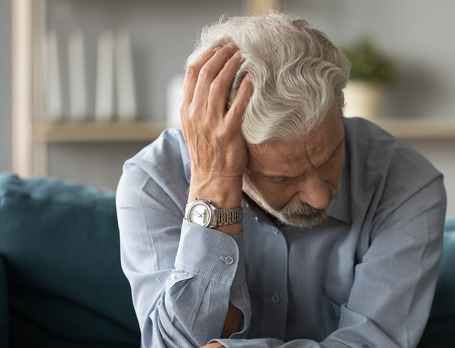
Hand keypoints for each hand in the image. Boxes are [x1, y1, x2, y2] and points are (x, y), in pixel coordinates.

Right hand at [181, 43, 252, 205]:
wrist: (212, 178)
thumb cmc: (208, 151)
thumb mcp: (195, 125)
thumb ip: (198, 104)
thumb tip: (209, 80)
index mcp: (186, 109)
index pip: (191, 72)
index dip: (206, 55)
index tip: (219, 47)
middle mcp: (195, 113)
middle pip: (206, 74)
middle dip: (221, 56)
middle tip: (235, 46)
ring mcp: (211, 123)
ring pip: (219, 85)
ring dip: (232, 67)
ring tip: (243, 56)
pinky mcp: (227, 133)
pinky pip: (237, 106)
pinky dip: (244, 90)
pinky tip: (252, 79)